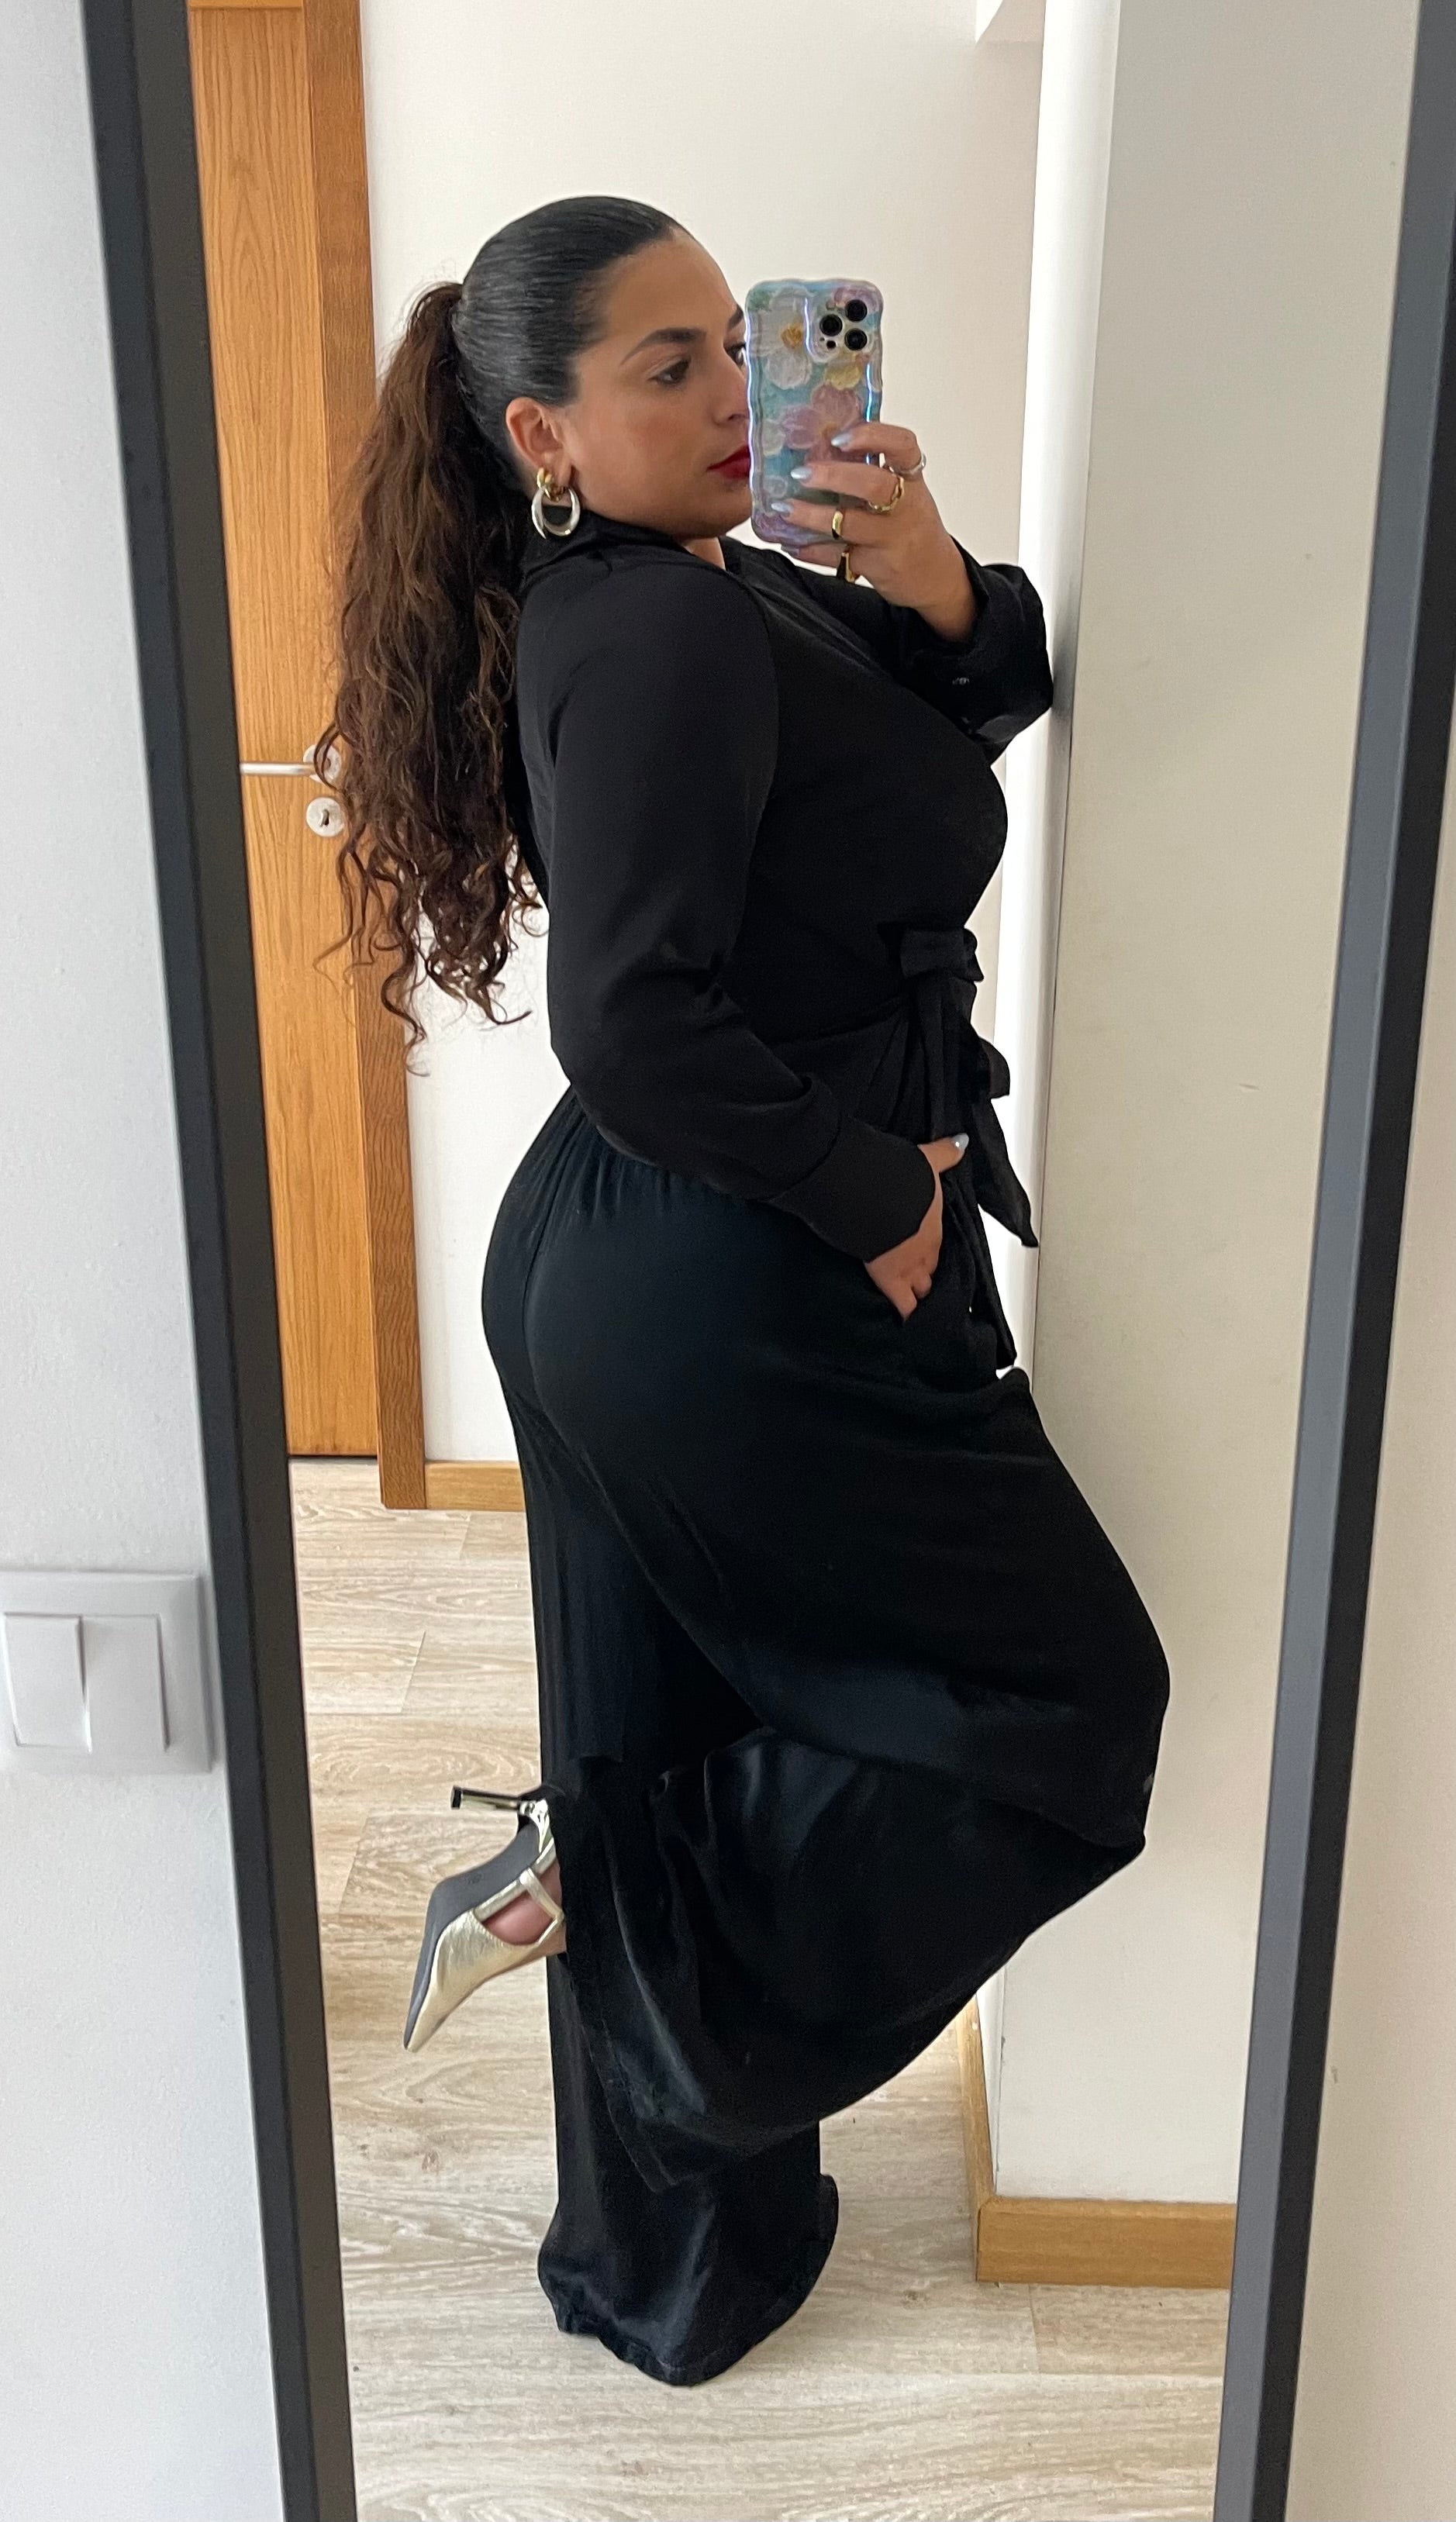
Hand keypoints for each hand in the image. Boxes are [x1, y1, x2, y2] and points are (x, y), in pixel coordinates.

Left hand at [772, 424, 976, 639]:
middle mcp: (906, 507)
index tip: (840, 437)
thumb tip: (821, 446)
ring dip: (812, 515)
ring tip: (785, 508)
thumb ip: (874, 470)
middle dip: (834, 476)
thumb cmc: (911, 525)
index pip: (903, 445)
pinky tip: (792, 543)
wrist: (937, 576)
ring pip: (850, 524)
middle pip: (873, 485)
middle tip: (801, 473)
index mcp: (912, 479)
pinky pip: (838, 559)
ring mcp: (892, 539)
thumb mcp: (906, 492)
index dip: (872, 436)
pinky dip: (811, 551)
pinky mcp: (877, 567)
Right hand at [864, 1136, 967, 1319]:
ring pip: (922, 1285)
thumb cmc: (894, 1170)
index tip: (930, 1251)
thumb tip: (962, 1143)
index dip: (934, 1247)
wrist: (872, 1187)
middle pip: (932, 1264)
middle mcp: (926, 1244)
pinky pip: (903, 1303)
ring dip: (921, 1291)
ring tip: (920, 1303)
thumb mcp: (925, 1158)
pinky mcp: (889, 1277)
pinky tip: (909, 1325)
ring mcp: (910, 1263)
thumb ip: (944, 1153)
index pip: (938, 1240)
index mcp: (933, 1218)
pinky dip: (907, 1314)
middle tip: (924, 1279)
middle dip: (928, 1271)